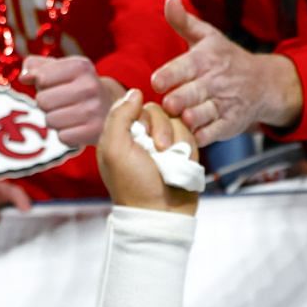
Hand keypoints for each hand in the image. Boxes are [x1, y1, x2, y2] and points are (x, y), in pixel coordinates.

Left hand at [24, 54, 115, 145]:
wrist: (112, 107)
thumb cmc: (79, 86)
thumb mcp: (62, 69)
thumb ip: (38, 67)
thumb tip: (24, 77)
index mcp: (80, 66)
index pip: (41, 78)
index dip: (43, 84)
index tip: (57, 85)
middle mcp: (90, 86)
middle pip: (42, 101)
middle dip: (47, 104)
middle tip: (63, 102)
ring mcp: (94, 110)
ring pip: (50, 120)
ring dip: (56, 120)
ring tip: (71, 115)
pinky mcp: (95, 131)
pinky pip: (62, 137)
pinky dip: (66, 135)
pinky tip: (78, 127)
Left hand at [96, 88, 201, 217]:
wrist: (161, 213)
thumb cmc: (134, 185)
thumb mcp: (115, 149)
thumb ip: (119, 116)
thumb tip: (133, 92)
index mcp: (121, 134)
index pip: (135, 106)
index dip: (142, 116)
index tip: (141, 134)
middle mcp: (142, 136)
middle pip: (158, 111)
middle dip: (161, 130)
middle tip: (159, 151)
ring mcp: (164, 143)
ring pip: (177, 121)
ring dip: (175, 141)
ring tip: (171, 163)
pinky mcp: (183, 151)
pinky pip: (191, 134)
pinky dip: (187, 148)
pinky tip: (182, 163)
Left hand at [150, 0, 300, 145]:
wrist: (263, 84)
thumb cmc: (226, 59)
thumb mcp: (208, 37)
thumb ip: (183, 22)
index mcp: (206, 59)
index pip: (187, 66)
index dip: (171, 74)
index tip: (157, 81)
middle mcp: (215, 82)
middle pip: (194, 92)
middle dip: (180, 98)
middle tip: (168, 104)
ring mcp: (223, 104)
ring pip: (205, 114)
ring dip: (191, 118)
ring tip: (180, 120)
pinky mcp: (229, 124)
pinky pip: (214, 133)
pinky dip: (201, 137)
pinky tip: (187, 137)